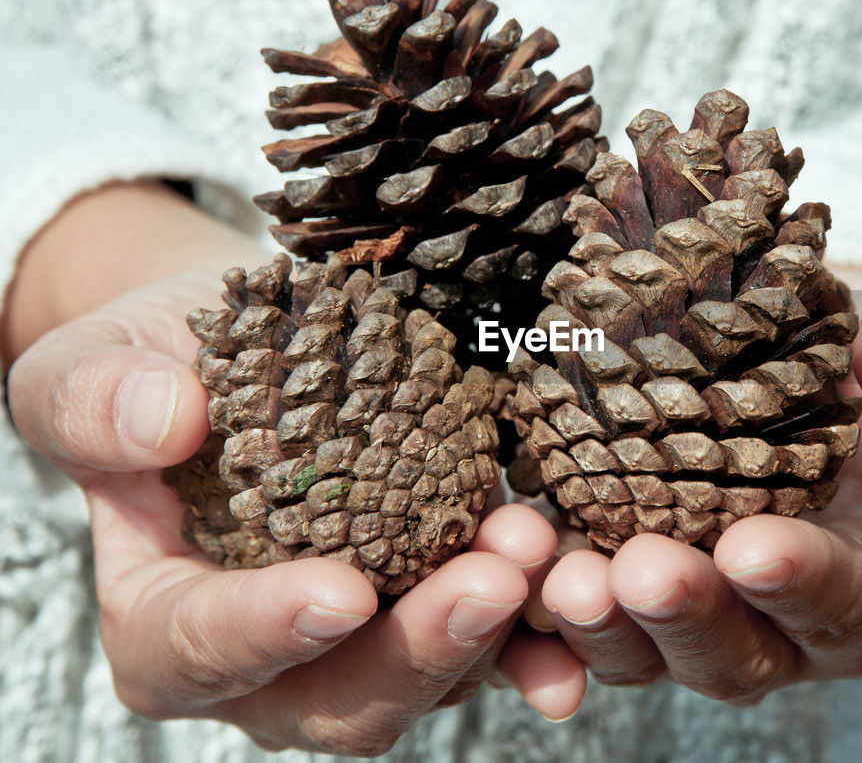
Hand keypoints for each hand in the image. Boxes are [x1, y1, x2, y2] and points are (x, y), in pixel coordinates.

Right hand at [3, 183, 584, 753]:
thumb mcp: (95, 359)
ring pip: (431, 674)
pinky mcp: (436, 599)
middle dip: (418, 649)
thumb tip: (163, 422)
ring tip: (539, 545)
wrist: (253, 344)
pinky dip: (543, 626)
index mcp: (166, 615)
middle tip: (489, 582)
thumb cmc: (161, 360)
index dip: (265, 632)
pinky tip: (586, 589)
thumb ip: (95, 399)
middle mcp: (271, 653)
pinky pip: (495, 636)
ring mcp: (365, 637)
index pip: (199, 650)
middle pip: (338, 696)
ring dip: (496, 628)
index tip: (338, 592)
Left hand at [533, 267, 861, 701]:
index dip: (800, 584)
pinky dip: (527, 607)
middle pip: (729, 652)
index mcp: (860, 583)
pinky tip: (496, 564)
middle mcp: (768, 621)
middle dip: (683, 615)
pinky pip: (560, 618)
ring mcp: (680, 610)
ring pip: (635, 651)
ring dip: (595, 622)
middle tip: (639, 569)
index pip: (841, 604)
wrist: (782, 349)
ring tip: (559, 569)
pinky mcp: (604, 581)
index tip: (754, 548)